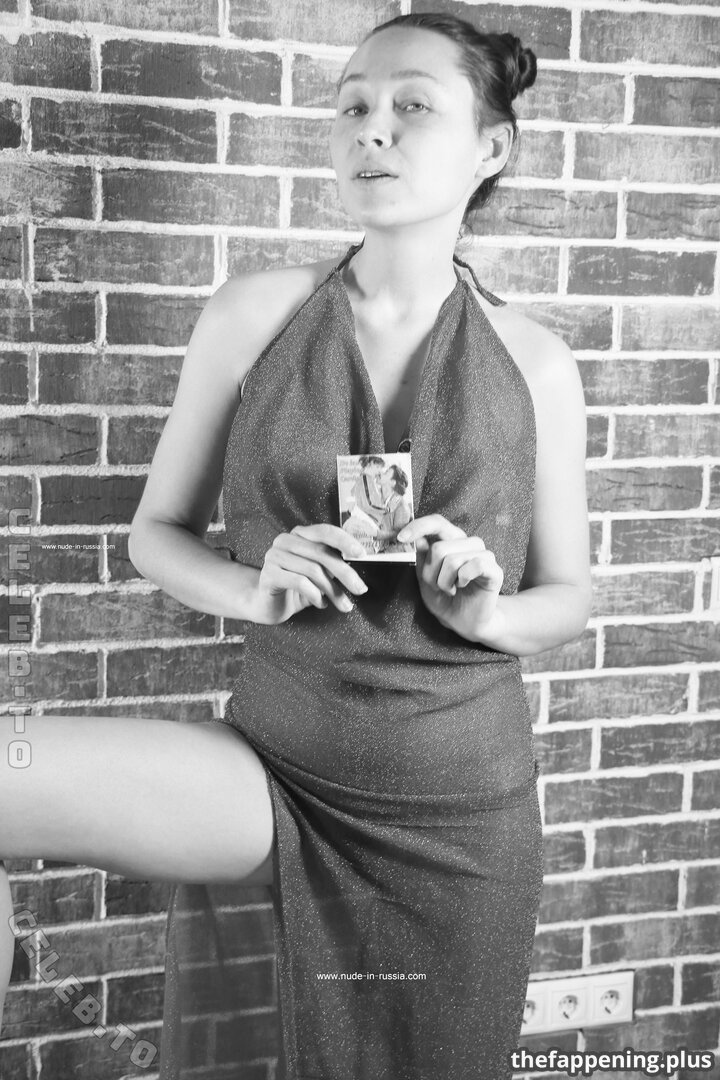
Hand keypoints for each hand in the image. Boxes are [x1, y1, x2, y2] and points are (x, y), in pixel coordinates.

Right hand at [252, 524, 367, 623]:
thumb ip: (334, 563)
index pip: (325, 531)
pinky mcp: (268, 574)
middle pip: (322, 553)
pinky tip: (321, 604)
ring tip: (343, 604)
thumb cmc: (298, 587)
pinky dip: (315, 595)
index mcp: (300, 534)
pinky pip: (300, 582)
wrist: (269, 605)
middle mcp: (285, 540)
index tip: (362, 554)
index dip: (345, 541)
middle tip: (361, 589)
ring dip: (333, 590)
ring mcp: (274, 556)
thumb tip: (359, 561)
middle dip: (345, 573)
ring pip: (313, 570)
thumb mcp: (320, 573)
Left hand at [396, 515, 503, 639]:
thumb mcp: (424, 577)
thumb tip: (418, 537)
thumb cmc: (444, 597)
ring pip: (453, 560)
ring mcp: (484, 554)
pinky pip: (474, 566)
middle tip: (436, 586)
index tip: (401, 538)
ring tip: (450, 589)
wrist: (462, 621)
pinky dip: (462, 580)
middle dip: (430, 573)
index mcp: (451, 540)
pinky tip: (463, 586)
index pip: (436, 522)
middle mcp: (468, 542)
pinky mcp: (494, 570)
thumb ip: (421, 556)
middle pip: (439, 548)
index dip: (418, 526)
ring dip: (444, 582)